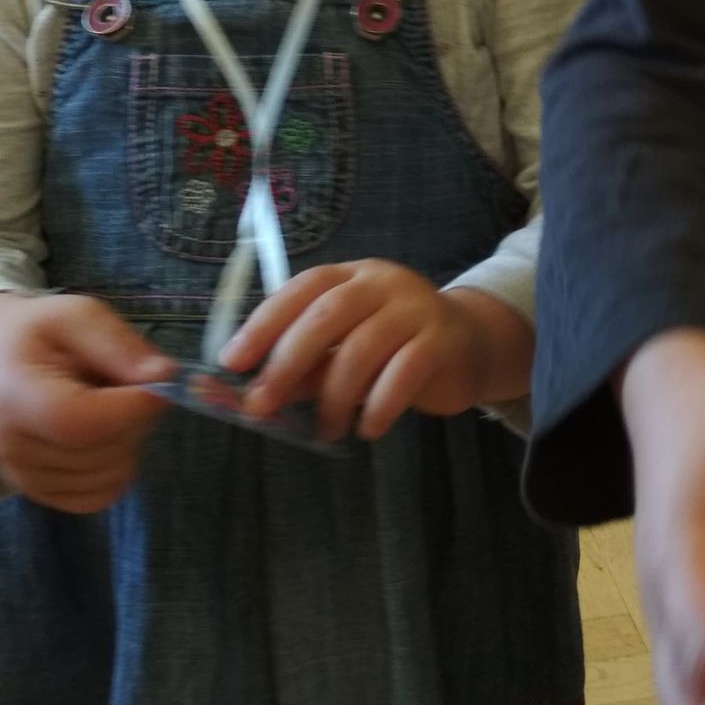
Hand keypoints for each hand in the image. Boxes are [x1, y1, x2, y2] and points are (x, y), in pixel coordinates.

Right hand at [0, 293, 172, 511]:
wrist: (0, 361)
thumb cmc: (38, 335)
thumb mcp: (75, 317)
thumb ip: (118, 343)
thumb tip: (164, 375)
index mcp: (16, 395)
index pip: (79, 423)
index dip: (130, 410)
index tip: (159, 386)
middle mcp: (12, 446)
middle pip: (100, 452)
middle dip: (135, 419)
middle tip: (128, 387)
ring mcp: (22, 476)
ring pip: (107, 477)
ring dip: (128, 443)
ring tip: (108, 408)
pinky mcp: (39, 492)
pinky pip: (98, 497)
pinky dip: (115, 470)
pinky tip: (104, 437)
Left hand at [221, 261, 532, 442]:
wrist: (472, 343)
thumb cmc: (396, 346)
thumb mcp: (346, 350)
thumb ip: (306, 367)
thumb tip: (255, 397)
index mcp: (352, 276)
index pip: (303, 288)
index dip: (265, 322)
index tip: (232, 361)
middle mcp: (383, 283)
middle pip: (328, 313)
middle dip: (287, 361)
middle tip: (260, 406)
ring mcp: (416, 308)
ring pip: (363, 348)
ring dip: (335, 396)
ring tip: (328, 429)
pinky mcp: (442, 342)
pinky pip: (403, 373)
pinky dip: (379, 404)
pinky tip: (368, 428)